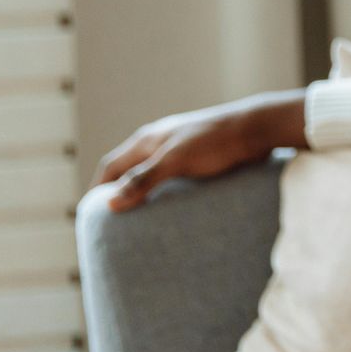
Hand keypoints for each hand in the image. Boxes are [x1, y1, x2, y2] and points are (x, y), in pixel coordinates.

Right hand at [90, 91, 305, 211]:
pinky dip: (167, 192)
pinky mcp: (201, 156)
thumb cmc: (216, 142)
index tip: (92, 216)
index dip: (99, 190)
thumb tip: (111, 204)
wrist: (258, 128)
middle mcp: (160, 141)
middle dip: (120, 193)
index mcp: (147, 140)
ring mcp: (180, 147)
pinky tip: (175, 209)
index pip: (111, 167)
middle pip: (129, 170)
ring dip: (145, 193)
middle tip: (115, 223)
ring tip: (143, 222)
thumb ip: (145, 179)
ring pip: (153, 173)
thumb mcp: (176, 161)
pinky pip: (174, 177)